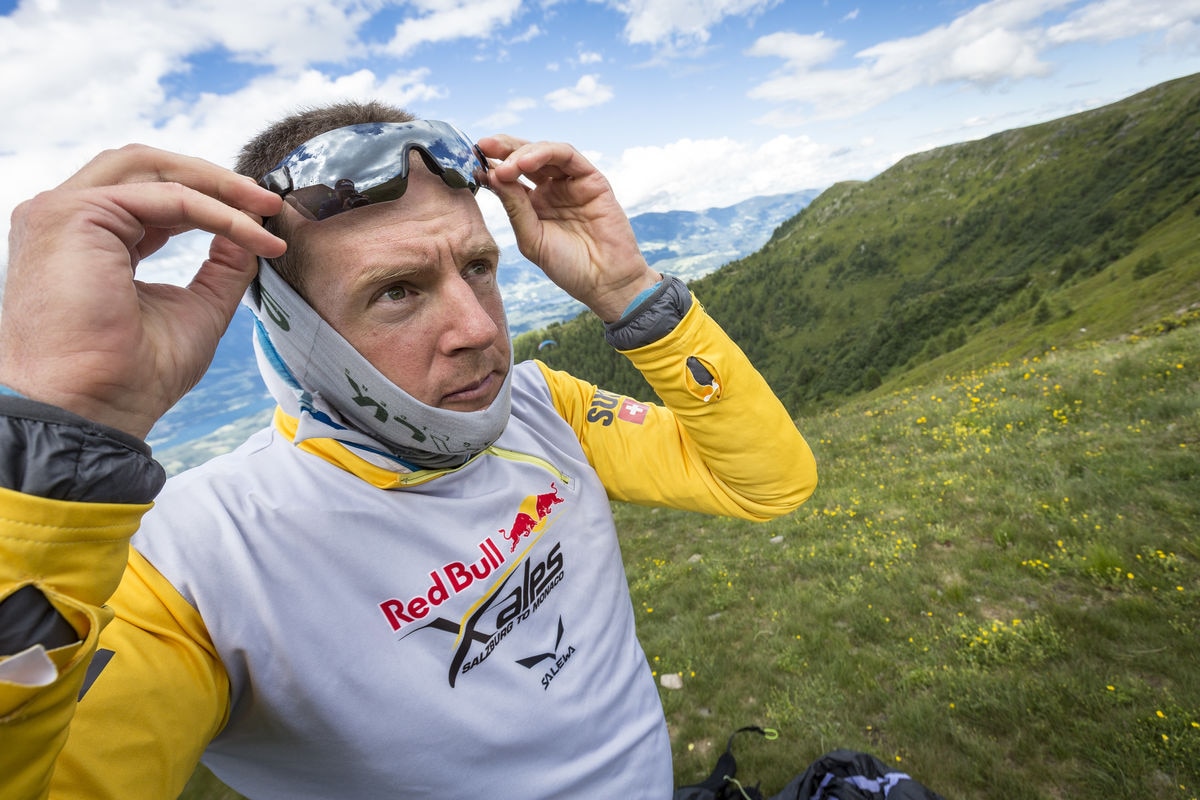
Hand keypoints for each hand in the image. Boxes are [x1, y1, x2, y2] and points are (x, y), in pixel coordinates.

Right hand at [0, 144, 285, 438]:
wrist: (94, 409)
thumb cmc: (133, 376)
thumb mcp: (197, 308)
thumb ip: (223, 266)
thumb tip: (255, 231)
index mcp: (89, 240)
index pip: (151, 196)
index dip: (210, 201)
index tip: (262, 219)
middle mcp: (68, 219)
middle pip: (146, 166)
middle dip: (214, 179)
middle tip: (269, 202)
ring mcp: (63, 213)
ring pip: (152, 168)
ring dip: (216, 183)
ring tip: (265, 207)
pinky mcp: (75, 215)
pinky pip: (166, 198)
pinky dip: (216, 212)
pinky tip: (252, 233)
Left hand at [477, 136, 659, 322]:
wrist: (605, 282)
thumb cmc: (569, 267)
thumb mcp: (531, 239)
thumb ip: (514, 208)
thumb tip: (492, 175)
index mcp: (535, 204)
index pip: (510, 176)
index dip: (491, 166)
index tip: (470, 164)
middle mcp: (552, 189)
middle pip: (524, 157)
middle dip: (502, 149)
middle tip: (483, 147)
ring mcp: (572, 182)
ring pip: (544, 152)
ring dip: (521, 153)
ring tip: (505, 166)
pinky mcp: (592, 179)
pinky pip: (568, 155)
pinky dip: (545, 153)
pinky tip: (525, 163)